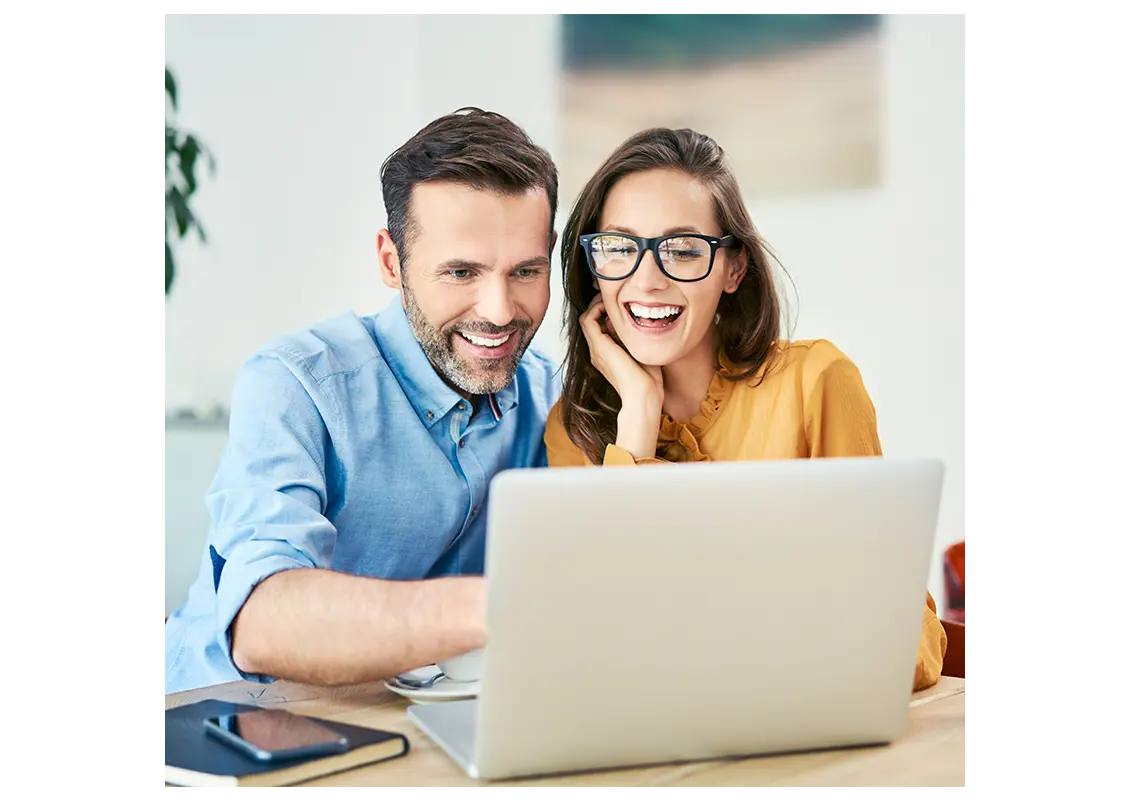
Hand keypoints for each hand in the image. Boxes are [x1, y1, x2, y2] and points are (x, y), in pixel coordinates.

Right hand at [579, 297, 663, 458]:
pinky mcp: (599, 347)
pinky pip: (588, 320)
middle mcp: (598, 352)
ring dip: (597, 304)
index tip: (620, 303)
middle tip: (614, 296)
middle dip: (600, 305)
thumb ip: (635, 338)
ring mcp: (596, 349)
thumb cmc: (648, 380)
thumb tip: (634, 320)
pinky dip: (596, 308)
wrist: (643, 396)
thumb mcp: (642, 353)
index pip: (599, 327)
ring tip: (611, 297)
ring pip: (586, 318)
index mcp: (607, 355)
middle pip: (590, 321)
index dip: (606, 312)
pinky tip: (611, 305)